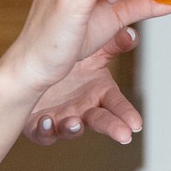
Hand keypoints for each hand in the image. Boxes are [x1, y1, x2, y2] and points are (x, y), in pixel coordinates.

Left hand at [24, 24, 142, 144]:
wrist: (35, 69)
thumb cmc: (68, 63)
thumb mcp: (94, 49)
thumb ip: (114, 43)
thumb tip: (131, 35)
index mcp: (99, 92)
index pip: (117, 104)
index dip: (127, 114)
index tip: (136, 124)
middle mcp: (83, 108)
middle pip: (101, 120)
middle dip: (113, 128)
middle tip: (124, 136)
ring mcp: (62, 118)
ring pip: (71, 129)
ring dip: (73, 129)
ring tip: (74, 123)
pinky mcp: (40, 125)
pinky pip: (42, 133)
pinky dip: (45, 130)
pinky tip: (45, 121)